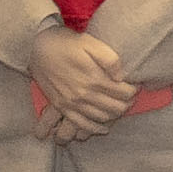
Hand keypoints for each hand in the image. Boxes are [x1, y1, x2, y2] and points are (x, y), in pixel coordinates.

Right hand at [28, 27, 138, 142]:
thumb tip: (122, 76)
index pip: (124, 93)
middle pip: (115, 108)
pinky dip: (94, 129)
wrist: (37, 47)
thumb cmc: (66, 43)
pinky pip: (81, 124)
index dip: (133, 91)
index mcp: (94, 79)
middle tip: (130, 97)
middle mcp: (84, 95)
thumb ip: (110, 59)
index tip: (135, 85)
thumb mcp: (91, 43)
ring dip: (114, 115)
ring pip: (101, 118)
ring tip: (120, 106)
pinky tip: (103, 128)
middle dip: (127, 104)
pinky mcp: (62, 107)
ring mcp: (72, 103)